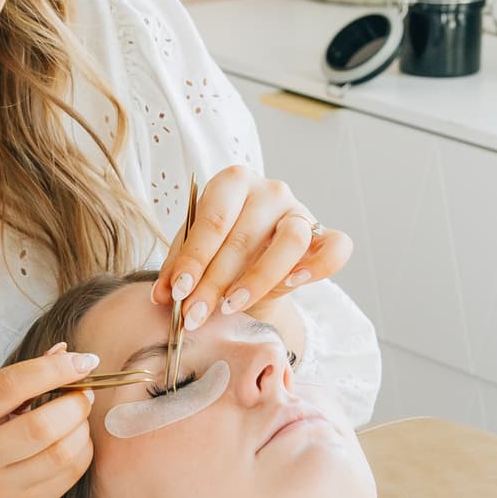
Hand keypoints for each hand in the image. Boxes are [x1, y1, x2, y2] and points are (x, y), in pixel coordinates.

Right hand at [0, 343, 98, 497]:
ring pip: (61, 454)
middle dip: (75, 403)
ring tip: (79, 417)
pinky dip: (82, 451)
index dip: (53, 369)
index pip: (11, 386)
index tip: (81, 361)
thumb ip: (20, 379)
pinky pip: (69, 476)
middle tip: (83, 392)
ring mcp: (2, 488)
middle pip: (42, 426)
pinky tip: (75, 441)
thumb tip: (65, 353)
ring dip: (82, 428)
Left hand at [150, 165, 352, 329]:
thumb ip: (179, 271)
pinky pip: (335, 248)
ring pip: (289, 242)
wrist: (254, 266)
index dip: (194, 259)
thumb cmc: (221, 253)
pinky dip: (317, 267)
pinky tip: (294, 284)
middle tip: (194, 315)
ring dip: (257, 279)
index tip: (178, 292)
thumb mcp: (196, 256)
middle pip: (244, 238)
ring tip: (231, 306)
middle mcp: (270, 190)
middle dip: (214, 283)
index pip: (213, 220)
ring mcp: (300, 211)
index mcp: (232, 182)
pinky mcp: (324, 234)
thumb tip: (161, 295)